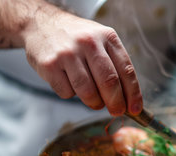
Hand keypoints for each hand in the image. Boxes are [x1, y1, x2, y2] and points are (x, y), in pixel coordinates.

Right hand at [21, 10, 142, 115]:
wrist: (40, 24)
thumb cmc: (76, 38)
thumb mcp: (100, 41)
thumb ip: (114, 65)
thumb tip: (127, 99)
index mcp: (107, 37)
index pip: (126, 70)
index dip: (133, 94)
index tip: (135, 109)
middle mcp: (88, 43)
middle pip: (109, 82)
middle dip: (116, 103)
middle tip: (117, 111)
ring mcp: (68, 54)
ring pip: (88, 92)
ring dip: (94, 103)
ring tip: (94, 101)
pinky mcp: (49, 65)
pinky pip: (67, 93)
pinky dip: (71, 94)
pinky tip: (70, 83)